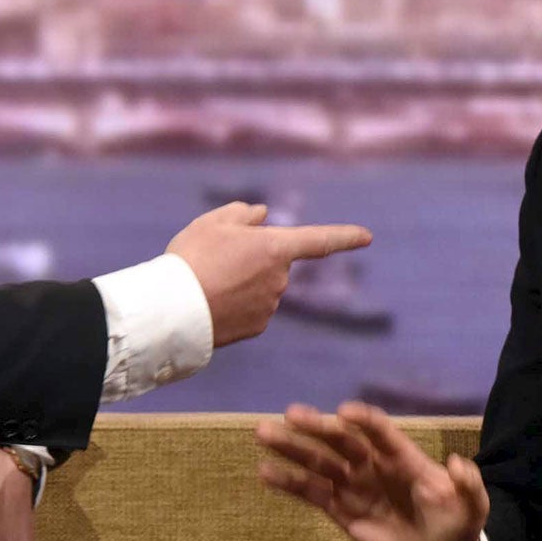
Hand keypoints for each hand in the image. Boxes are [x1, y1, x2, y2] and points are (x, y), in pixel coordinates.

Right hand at [168, 202, 371, 346]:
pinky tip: (212, 303)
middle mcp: (280, 278)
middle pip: (274, 261)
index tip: (367, 237)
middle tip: (215, 258)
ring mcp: (271, 305)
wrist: (173, 310)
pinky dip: (237, 304)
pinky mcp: (257, 326)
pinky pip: (252, 308)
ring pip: (262, 285)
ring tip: (208, 282)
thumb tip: (262, 214)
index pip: (319, 240)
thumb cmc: (192, 259)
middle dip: (254, 258)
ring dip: (243, 281)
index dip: (344, 236)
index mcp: (275, 248)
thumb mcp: (211, 223)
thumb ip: (241, 213)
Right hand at [255, 402, 488, 540]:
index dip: (363, 420)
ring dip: (292, 448)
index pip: (380, 432)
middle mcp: (373, 465)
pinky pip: (312, 494)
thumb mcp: (473, 507)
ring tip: (264, 434)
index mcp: (403, 458)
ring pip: (319, 463)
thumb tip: (459, 462)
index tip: (343, 412)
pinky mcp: (341, 510)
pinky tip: (265, 472)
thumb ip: (469, 485)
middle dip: (316, 427)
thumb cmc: (457, 525)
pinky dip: (289, 483)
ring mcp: (354, 486)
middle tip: (290, 414)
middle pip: (341, 441)